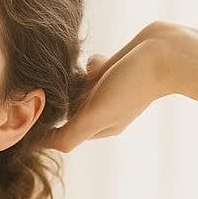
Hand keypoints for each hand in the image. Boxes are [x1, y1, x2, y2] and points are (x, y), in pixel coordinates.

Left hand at [46, 22, 179, 153]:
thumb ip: (72, 134)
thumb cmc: (132, 85)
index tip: (33, 116)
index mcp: (101, 128)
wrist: (163, 52)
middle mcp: (103, 111)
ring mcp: (108, 91)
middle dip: (62, 99)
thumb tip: (46, 146)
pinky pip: (90, 69)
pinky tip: (100, 60)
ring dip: (75, 79)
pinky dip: (89, 64)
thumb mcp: (98, 115)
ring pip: (77, 88)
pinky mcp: (112, 71)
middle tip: (62, 87)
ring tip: (86, 73)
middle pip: (69, 110)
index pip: (65, 135)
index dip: (47, 128)